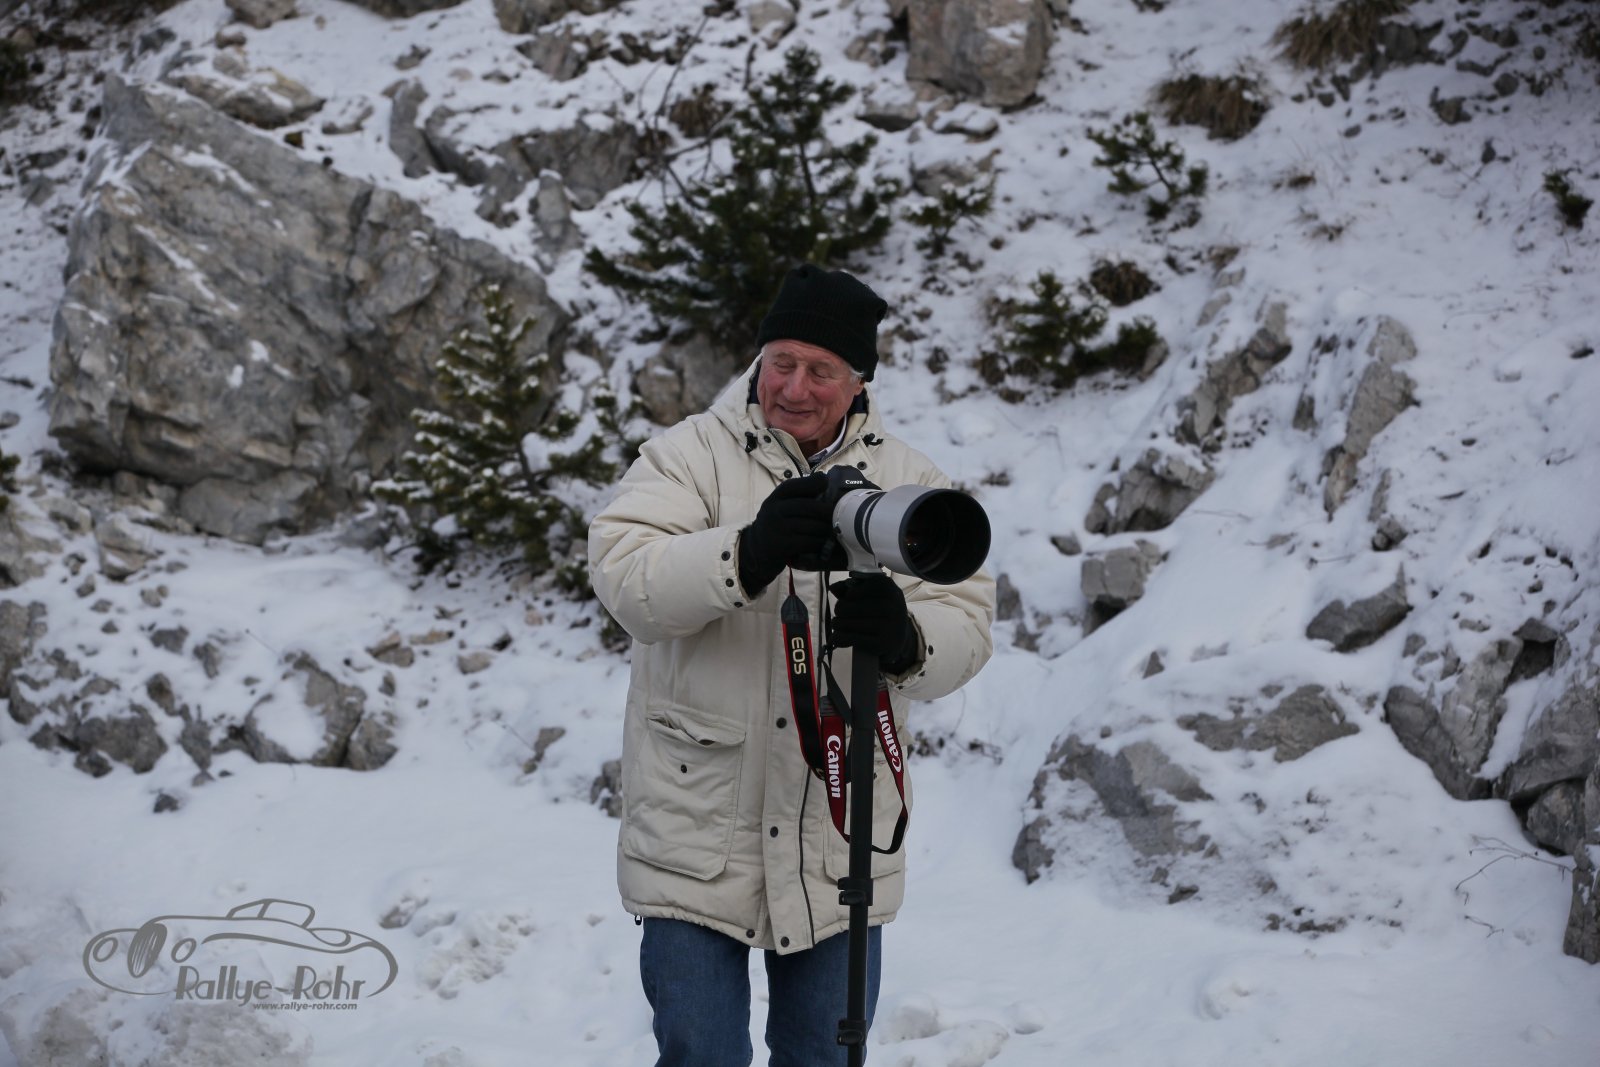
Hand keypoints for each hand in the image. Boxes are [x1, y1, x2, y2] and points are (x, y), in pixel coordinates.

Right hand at [737, 473, 843, 594]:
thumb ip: (799, 495)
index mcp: (776, 497)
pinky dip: (820, 542)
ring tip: (834, 530)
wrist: (756, 549)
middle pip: (809, 507)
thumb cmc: (777, 524)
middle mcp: (774, 510)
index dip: (813, 483)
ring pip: (812, 526)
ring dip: (827, 529)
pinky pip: (809, 542)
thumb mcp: (781, 505)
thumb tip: (825, 479)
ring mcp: (777, 528)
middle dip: (828, 511)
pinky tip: (824, 543)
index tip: (827, 483)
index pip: (795, 486)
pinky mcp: (782, 546)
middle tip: (840, 515)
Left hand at [828, 573, 918, 673]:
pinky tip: (837, 638)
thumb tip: (833, 588)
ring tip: (838, 625)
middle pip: (848, 606)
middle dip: (839, 609)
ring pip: (846, 623)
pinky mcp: (883, 644)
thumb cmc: (879, 612)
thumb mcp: (871, 596)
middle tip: (840, 613)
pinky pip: (851, 638)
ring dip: (837, 625)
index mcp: (891, 590)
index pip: (863, 586)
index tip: (848, 596)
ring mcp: (889, 627)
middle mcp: (893, 607)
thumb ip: (851, 588)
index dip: (851, 592)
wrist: (898, 638)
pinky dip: (839, 638)